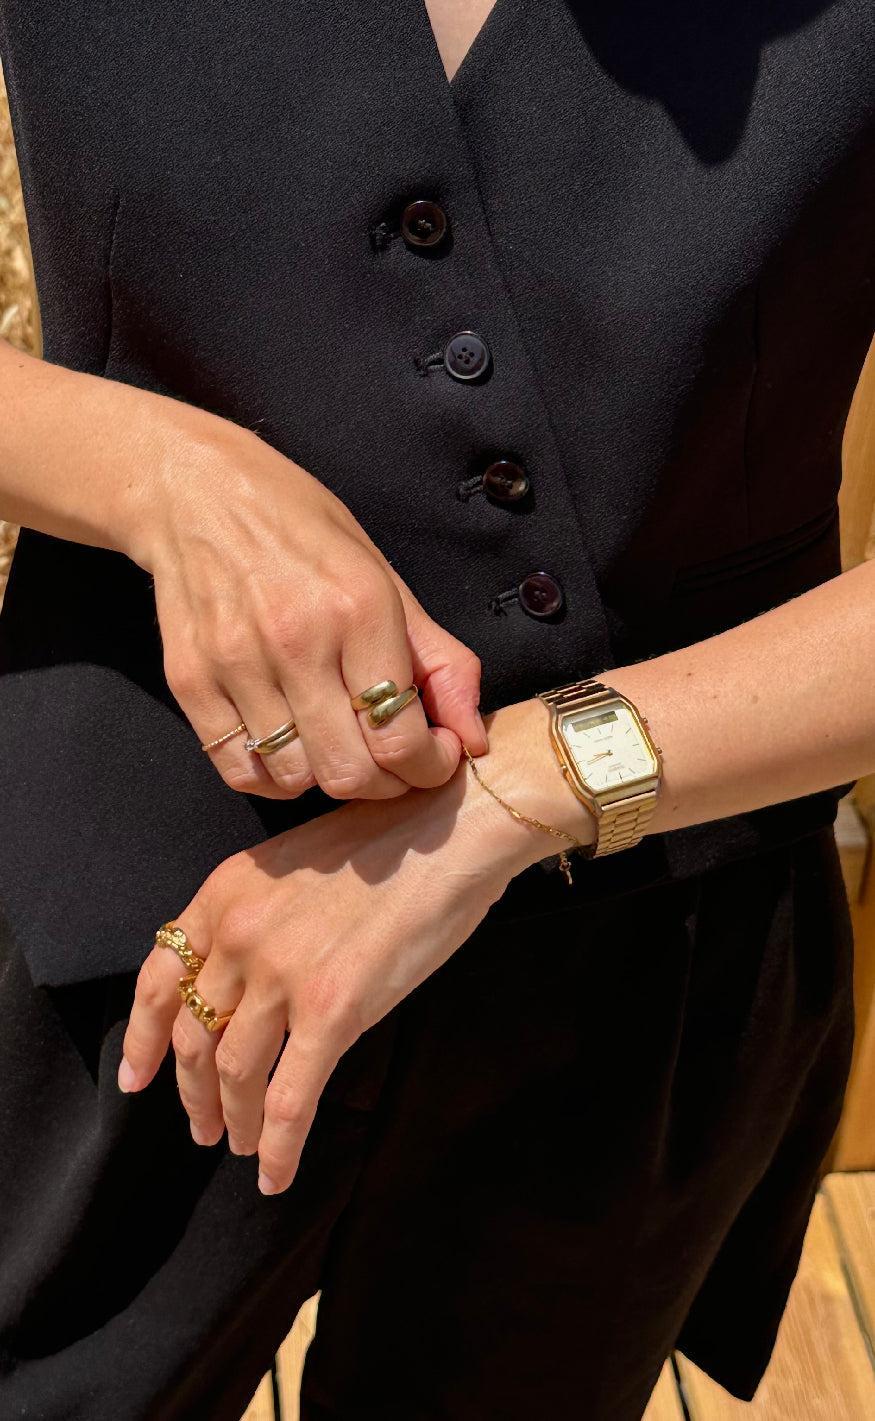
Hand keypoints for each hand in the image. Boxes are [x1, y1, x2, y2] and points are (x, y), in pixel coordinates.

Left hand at [118, 700, 588, 1193]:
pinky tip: (276, 1174)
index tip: (136, 1078)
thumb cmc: (391, 841)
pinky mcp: (333, 1009)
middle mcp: (240, 932)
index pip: (159, 977)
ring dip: (235, 1121)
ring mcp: (283, 973)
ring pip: (235, 1073)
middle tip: (204, 1126)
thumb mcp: (296, 864)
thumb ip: (258, 917)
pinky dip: (278, 1147)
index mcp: (226, 892)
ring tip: (243, 1144)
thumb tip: (246, 986)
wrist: (452, 829)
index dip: (142, 1038)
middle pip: (194, 1034)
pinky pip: (290, 1100)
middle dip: (193, 1092)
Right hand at [126, 397, 486, 798]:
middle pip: (350, 773)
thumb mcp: (387, 580)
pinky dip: (275, 775)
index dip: (430, 766)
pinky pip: (242, 770)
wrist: (197, 493)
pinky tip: (291, 744)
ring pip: (297, 779)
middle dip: (387, 782)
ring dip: (329, 776)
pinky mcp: (190, 682)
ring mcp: (236, 664)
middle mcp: (296, 640)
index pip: (401, 738)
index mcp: (358, 609)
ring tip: (338, 741)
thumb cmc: (302, 531)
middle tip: (392, 759)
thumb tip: (474, 738)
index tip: (434, 754)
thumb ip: (440, 662)